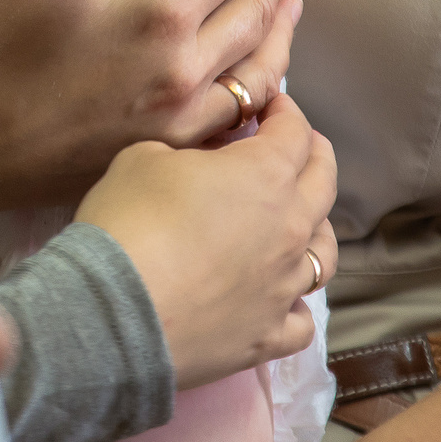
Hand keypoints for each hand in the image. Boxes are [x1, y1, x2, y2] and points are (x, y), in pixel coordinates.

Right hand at [0, 0, 295, 222]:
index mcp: (158, 15)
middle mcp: (184, 69)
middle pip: (257, 9)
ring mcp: (180, 120)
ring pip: (260, 70)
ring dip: (280, 30)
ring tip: (289, 2)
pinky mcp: (166, 152)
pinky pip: (235, 118)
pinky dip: (258, 89)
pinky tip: (257, 77)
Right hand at [76, 93, 338, 387]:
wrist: (116, 309)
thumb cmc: (129, 219)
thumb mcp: (144, 155)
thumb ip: (187, 151)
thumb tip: (201, 164)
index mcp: (265, 175)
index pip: (293, 131)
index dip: (284, 111)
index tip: (272, 105)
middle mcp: (290, 229)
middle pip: (324, 184)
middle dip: (315, 155)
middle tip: (301, 145)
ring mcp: (285, 287)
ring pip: (325, 253)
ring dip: (317, 228)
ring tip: (303, 221)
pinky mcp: (269, 336)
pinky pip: (301, 320)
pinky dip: (295, 304)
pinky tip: (282, 298)